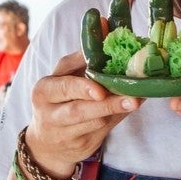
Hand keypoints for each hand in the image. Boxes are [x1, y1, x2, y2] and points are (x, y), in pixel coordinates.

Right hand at [26, 52, 141, 176]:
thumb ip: (80, 60)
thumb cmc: (58, 99)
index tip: (101, 90)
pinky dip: (119, 117)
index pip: (63, 87)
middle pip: (79, 110)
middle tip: (132, 99)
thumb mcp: (62, 78)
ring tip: (137, 100)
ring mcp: (66, 134)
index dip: (82, 88)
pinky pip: (105, 130)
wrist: (47, 142)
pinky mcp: (82, 145)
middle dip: (107, 104)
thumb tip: (107, 34)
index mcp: (43, 91)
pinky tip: (130, 107)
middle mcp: (50, 115)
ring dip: (118, 110)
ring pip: (95, 122)